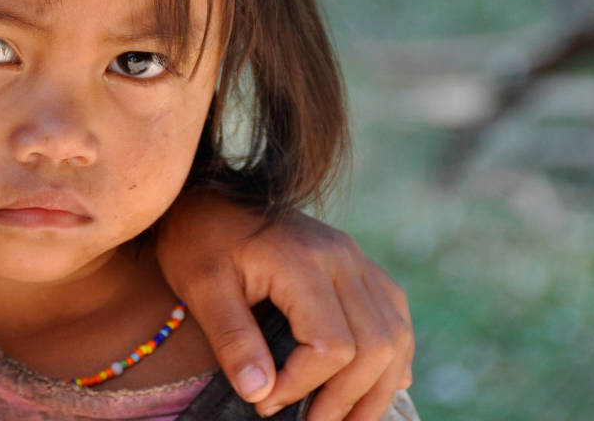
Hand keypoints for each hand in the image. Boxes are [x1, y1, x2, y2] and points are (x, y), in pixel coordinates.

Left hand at [156, 191, 412, 419]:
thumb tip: (261, 394)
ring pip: (395, 333)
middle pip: (376, 345)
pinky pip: (392, 313)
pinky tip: (374, 384)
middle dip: (348, 399)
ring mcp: (355, 257)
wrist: (209, 193)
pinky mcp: (357, 263)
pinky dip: (390, 355)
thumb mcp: (201, 286)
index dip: (303, 386)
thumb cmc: (198, 237)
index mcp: (302, 260)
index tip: (265, 403)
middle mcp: (342, 256)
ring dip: (377, 386)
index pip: (332, 344)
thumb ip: (232, 339)